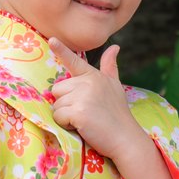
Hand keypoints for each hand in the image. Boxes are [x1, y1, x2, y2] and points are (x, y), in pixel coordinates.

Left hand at [47, 37, 144, 161]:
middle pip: (57, 90)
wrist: (126, 138)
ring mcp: (83, 96)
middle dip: (66, 103)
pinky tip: (82, 127)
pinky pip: (58, 117)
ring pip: (56, 105)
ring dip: (66, 116)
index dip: (61, 50)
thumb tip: (115, 47)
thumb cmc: (118, 114)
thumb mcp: (115, 86)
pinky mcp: (78, 111)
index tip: (52, 40)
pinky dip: (66, 125)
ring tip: (85, 120)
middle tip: (84, 112)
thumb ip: (110, 67)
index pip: (74, 61)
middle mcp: (88, 83)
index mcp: (94, 76)